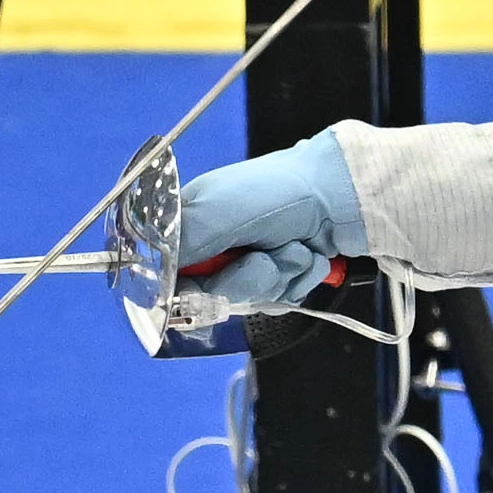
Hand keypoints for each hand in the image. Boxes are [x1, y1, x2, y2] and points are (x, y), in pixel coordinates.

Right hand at [171, 131, 364, 310]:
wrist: (343, 195)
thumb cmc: (278, 191)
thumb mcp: (215, 211)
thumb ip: (176, 245)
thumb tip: (148, 281)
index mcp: (191, 222)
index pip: (168, 275)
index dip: (186, 288)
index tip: (205, 283)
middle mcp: (218, 244)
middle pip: (211, 295)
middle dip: (244, 280)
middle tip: (263, 256)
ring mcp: (251, 261)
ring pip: (248, 301)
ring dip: (278, 278)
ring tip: (293, 247)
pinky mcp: (282, 275)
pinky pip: (279, 301)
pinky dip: (298, 281)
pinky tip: (309, 255)